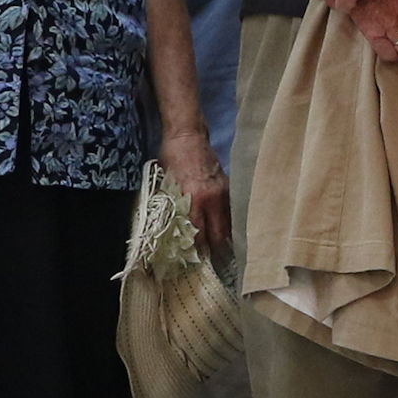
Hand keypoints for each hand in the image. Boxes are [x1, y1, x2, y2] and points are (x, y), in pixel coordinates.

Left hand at [162, 124, 230, 256]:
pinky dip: (228, 223)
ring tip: (221, 250)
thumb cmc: (171, 158)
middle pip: (218, 234)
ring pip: (228, 225)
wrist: (188, 135)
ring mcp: (223, 193)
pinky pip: (230, 211)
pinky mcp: (228, 187)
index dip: (196, 249)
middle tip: (211, 261)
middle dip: (215, 250)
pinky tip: (225, 231)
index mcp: (193, 199)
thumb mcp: (167, 185)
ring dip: (224, 238)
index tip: (194, 260)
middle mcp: (211, 199)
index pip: (198, 234)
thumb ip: (174, 207)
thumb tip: (174, 229)